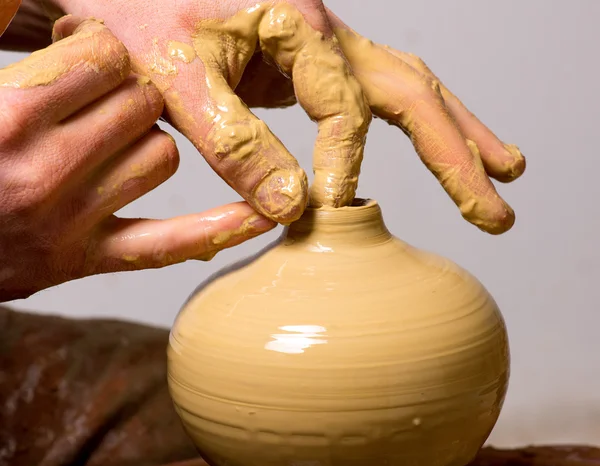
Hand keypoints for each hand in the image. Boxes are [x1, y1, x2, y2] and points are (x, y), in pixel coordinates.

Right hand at [0, 18, 273, 301]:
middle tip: (95, 103)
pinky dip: (218, 229)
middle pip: (142, 105)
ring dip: (145, 142)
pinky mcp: (88, 258)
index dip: (102, 52)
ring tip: (104, 147)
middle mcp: (48, 170)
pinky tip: (261, 216)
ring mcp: (73, 220)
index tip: (88, 59)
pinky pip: (170, 244)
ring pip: (161, 157)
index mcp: (10, 115)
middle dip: (127, 93)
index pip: (106, 58)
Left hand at [49, 0, 523, 234]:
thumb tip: (291, 209)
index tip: (335, 210)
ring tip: (503, 174)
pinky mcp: (311, 72)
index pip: (346, 109)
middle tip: (497, 209)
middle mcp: (325, 34)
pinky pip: (377, 101)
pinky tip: (441, 147)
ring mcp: (323, 53)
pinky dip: (417, 128)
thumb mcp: (175, 77)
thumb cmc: (137, 15)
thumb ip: (231, 142)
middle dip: (457, 155)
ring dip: (458, 136)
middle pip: (413, 93)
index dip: (346, 164)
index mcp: (298, 24)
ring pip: (411, 91)